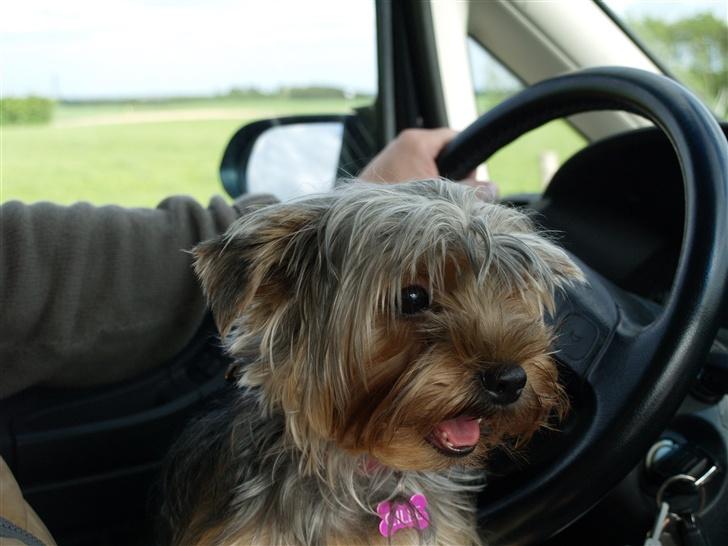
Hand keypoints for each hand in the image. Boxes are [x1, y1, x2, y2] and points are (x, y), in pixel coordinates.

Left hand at [358, 128, 497, 201]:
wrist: (354, 228)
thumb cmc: (396, 211)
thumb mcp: (440, 200)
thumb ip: (470, 193)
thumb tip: (493, 189)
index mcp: (416, 141)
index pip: (455, 137)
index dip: (468, 158)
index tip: (472, 180)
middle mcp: (400, 144)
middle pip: (441, 154)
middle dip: (450, 177)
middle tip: (451, 200)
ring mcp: (388, 159)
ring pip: (425, 169)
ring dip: (432, 188)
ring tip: (431, 208)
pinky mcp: (380, 176)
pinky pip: (409, 178)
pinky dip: (416, 192)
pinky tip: (415, 211)